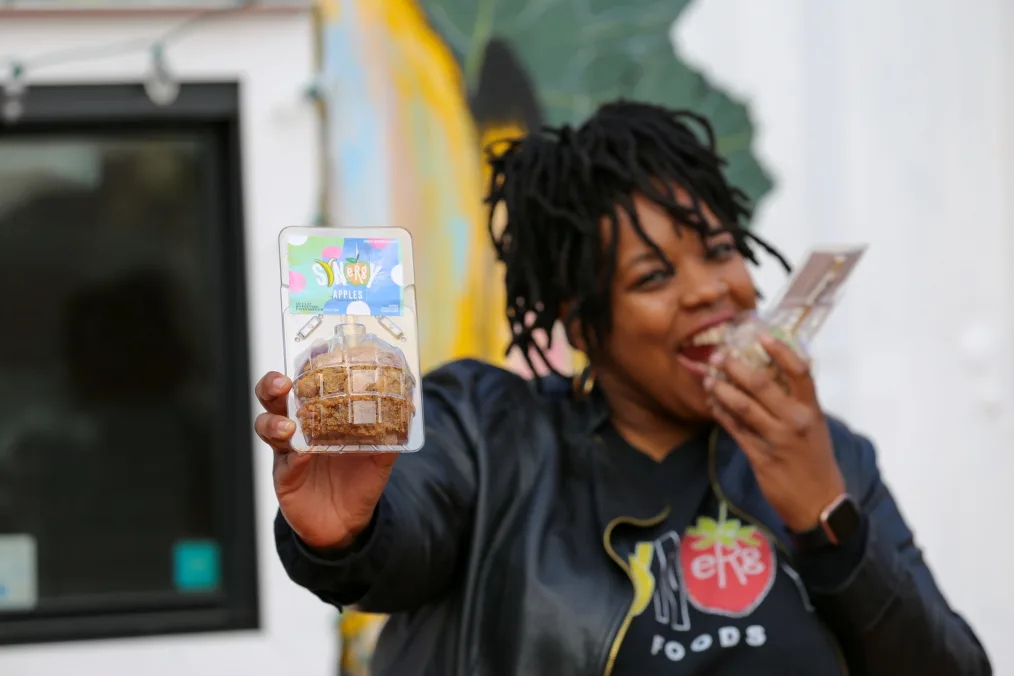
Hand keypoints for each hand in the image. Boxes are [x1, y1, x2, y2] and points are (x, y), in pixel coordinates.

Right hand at [255, 371, 397, 550]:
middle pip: (273, 398)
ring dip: (274, 421)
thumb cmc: (358, 479)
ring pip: (267, 426)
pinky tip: (303, 455)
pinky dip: (293, 457)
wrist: (347, 521)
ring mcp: (288, 451)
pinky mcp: (285, 476)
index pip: (305, 381)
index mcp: (318, 414)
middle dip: (272, 385)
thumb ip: (391, 431)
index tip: (315, 349)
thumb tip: (410, 407)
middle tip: (282, 382)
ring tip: (289, 425)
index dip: (305, 364)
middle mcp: (298, 427)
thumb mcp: (380, 453)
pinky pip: (284, 463)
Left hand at [703, 334, 844, 532]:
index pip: (799, 372)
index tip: (760, 335)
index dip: (780, 350)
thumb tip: (772, 374)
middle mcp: (795, 421)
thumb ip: (796, 403)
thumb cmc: (816, 460)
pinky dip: (722, 415)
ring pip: (743, 406)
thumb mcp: (815, 427)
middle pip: (761, 385)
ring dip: (722, 390)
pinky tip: (712, 405)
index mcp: (812, 410)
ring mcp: (777, 439)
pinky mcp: (760, 457)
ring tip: (708, 379)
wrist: (819, 503)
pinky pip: (735, 430)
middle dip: (735, 367)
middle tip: (718, 356)